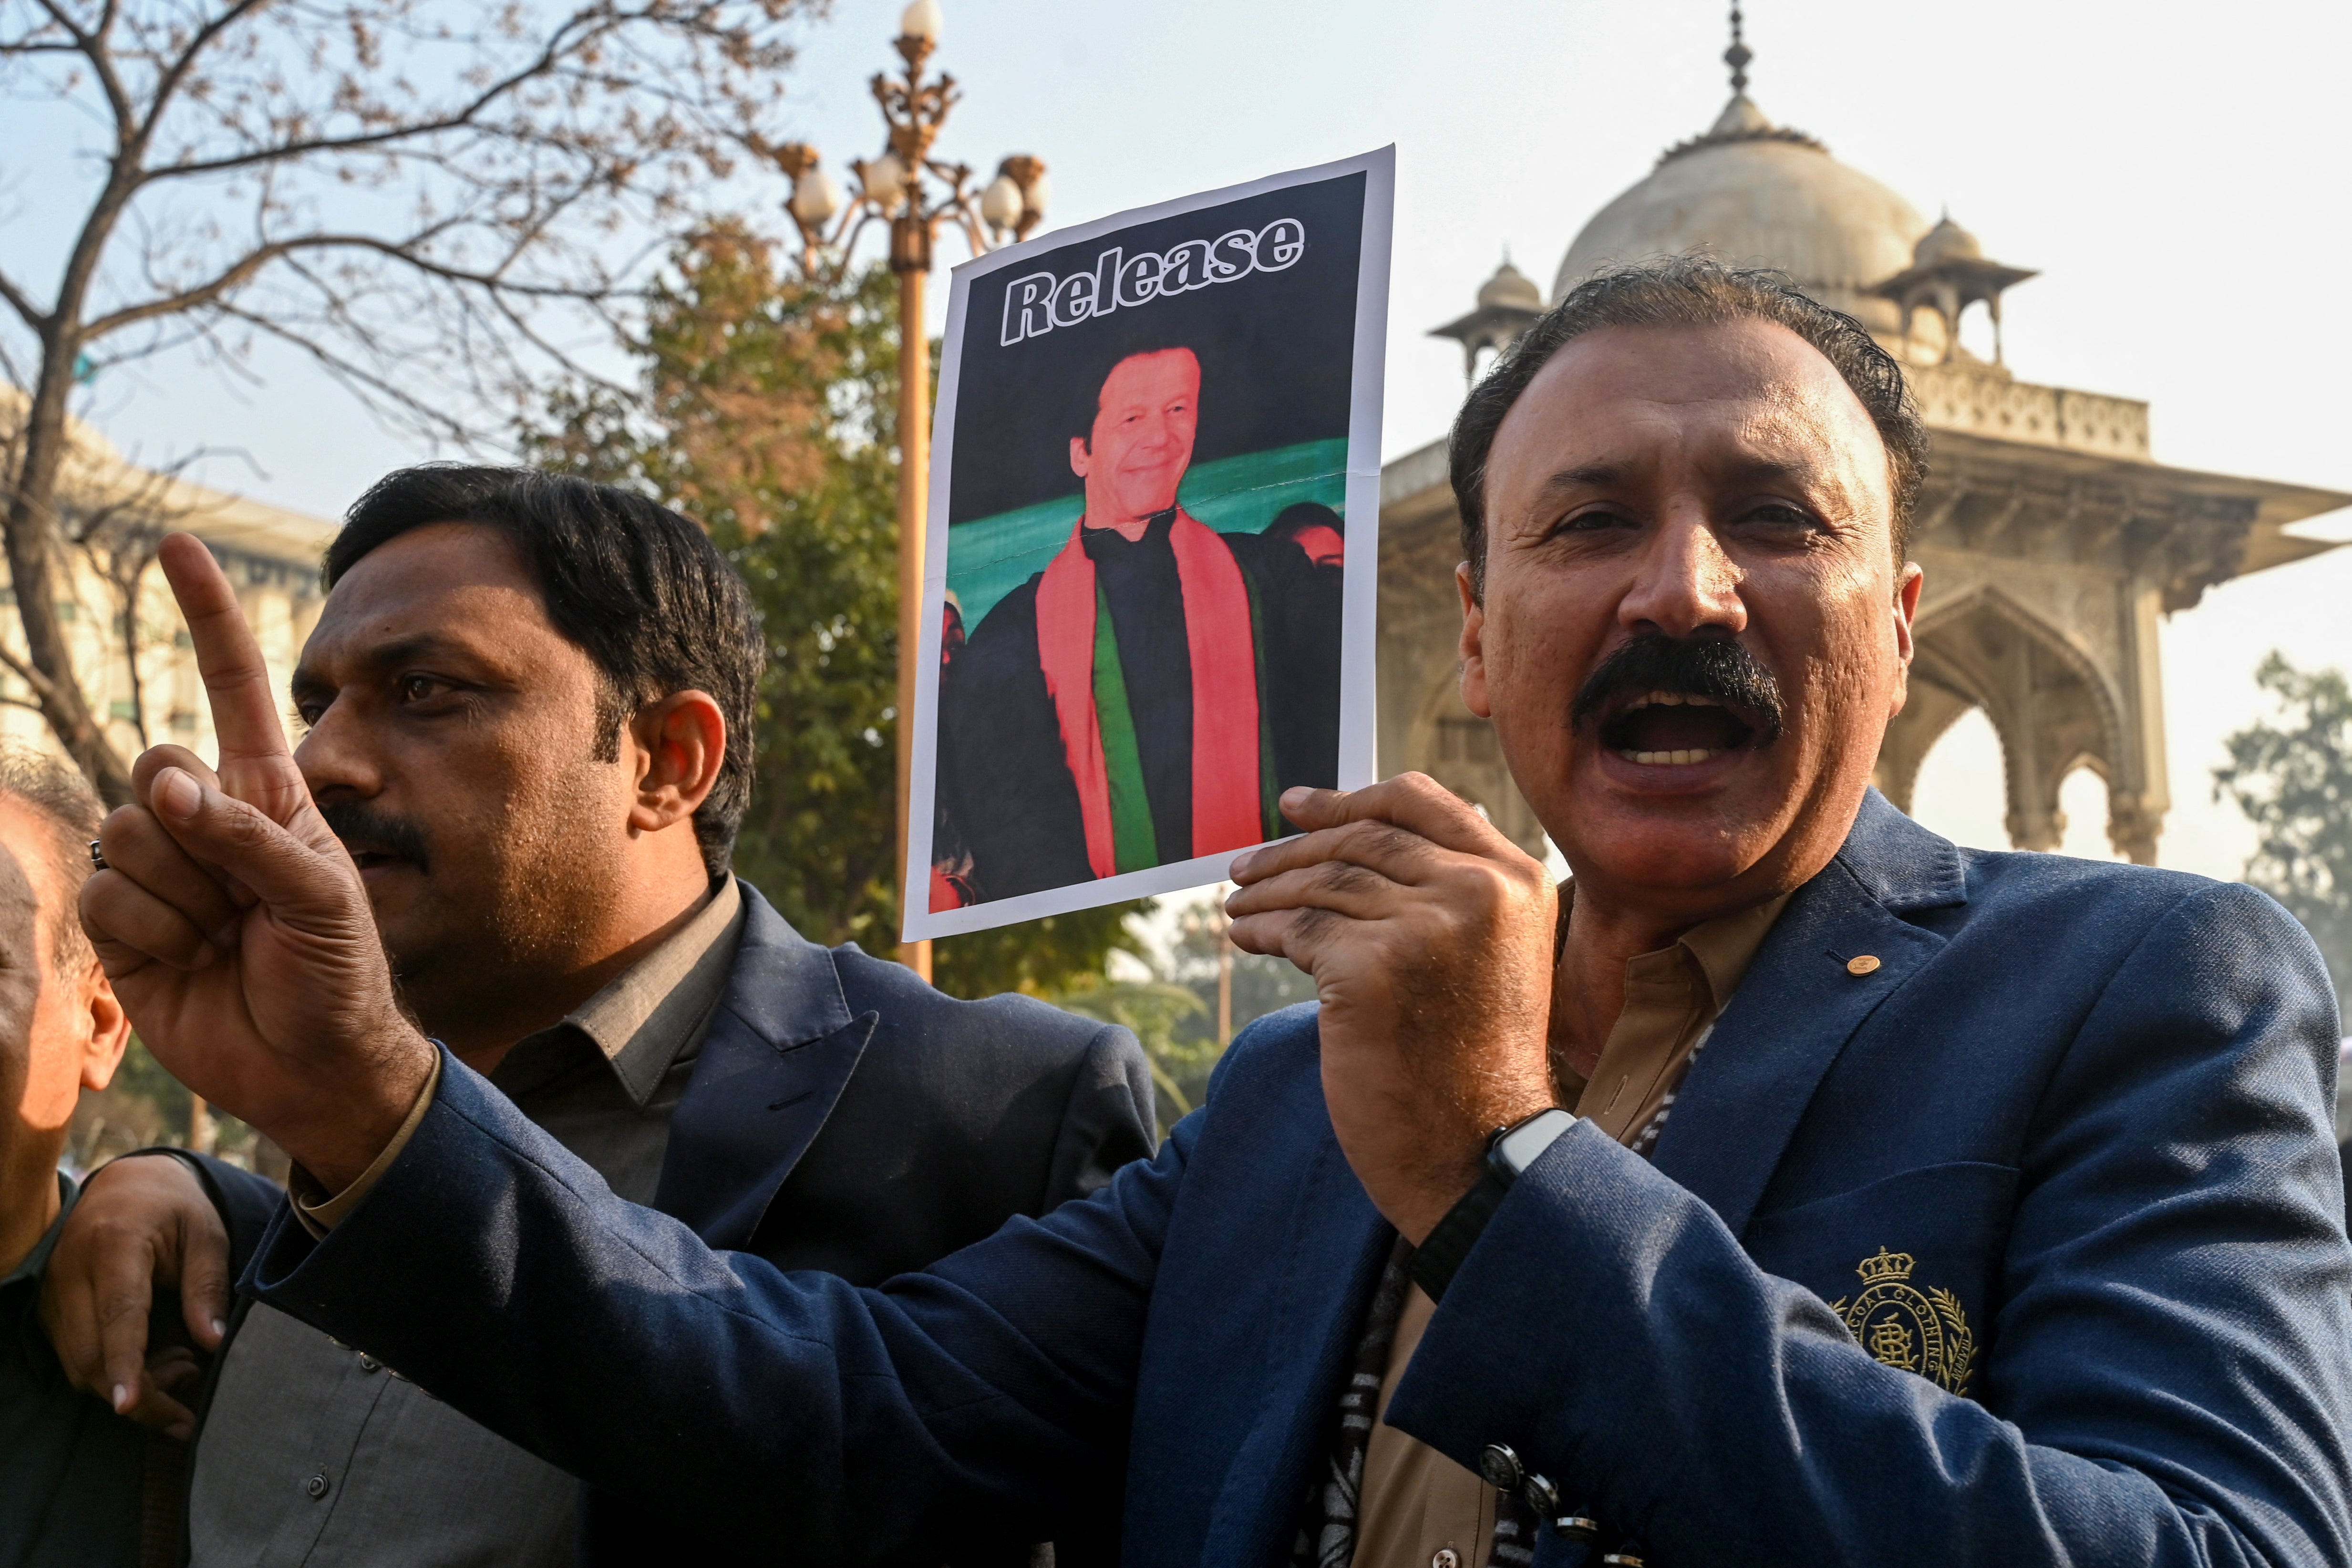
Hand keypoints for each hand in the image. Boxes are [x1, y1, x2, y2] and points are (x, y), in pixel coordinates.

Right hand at [39, 1154, 228, 1438]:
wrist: (126, 1185)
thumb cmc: (174, 1208)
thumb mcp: (207, 1233)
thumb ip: (208, 1285)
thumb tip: (212, 1341)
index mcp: (114, 1243)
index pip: (117, 1314)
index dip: (125, 1363)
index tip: (130, 1405)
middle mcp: (69, 1270)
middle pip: (90, 1354)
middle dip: (138, 1393)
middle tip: (191, 1391)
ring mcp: (51, 1291)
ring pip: (77, 1365)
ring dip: (127, 1385)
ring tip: (182, 1366)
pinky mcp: (48, 1309)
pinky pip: (73, 1358)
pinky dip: (111, 1372)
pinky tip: (154, 1359)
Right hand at [79, 535, 431, 1188]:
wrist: (314, 1059)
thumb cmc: (338, 971)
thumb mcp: (324, 895)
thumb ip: (251, 836)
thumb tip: (169, 787)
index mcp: (265, 792)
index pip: (232, 686)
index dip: (206, 618)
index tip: (179, 547)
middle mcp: (206, 818)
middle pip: (155, 770)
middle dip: (198, 834)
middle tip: (247, 897)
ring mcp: (160, 870)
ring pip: (125, 836)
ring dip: (182, 895)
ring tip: (228, 935)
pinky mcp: (122, 925)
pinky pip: (105, 897)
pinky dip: (152, 933)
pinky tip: (190, 959)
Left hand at [1225, 775, 1559, 1242]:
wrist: (1477, 1151)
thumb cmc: (1474, 1063)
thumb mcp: (1489, 956)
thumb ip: (1449, 892)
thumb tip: (1360, 836)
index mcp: (1516, 878)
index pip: (1421, 802)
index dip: (1349, 799)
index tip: (1296, 805)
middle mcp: (1478, 890)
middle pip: (1363, 838)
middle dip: (1294, 848)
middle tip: (1245, 864)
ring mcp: (1426, 926)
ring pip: (1324, 882)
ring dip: (1268, 890)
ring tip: (1237, 904)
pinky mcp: (1371, 969)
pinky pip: (1299, 929)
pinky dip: (1262, 929)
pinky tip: (1245, 937)